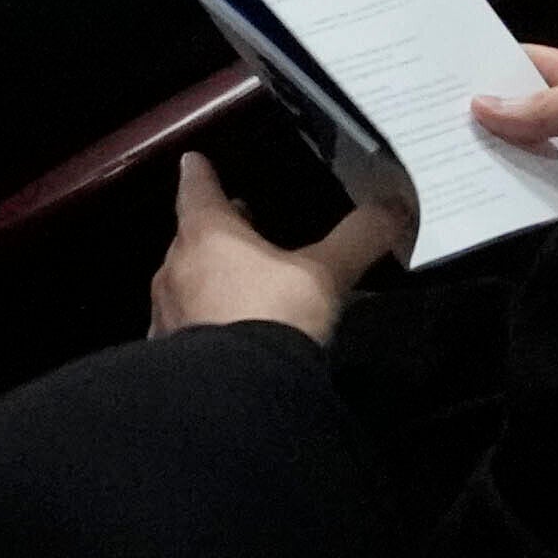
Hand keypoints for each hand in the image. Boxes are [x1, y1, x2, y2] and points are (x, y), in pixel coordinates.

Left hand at [151, 148, 400, 340]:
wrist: (231, 398)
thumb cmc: (272, 318)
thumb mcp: (326, 274)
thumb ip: (358, 237)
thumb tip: (395, 206)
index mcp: (207, 234)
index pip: (197, 190)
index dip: (200, 174)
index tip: (194, 160)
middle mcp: (175, 267)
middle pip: (190, 236)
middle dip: (213, 230)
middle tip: (237, 225)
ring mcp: (165, 313)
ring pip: (182, 282)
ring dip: (204, 278)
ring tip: (234, 282)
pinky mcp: (162, 353)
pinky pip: (181, 326)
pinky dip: (198, 322)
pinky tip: (217, 336)